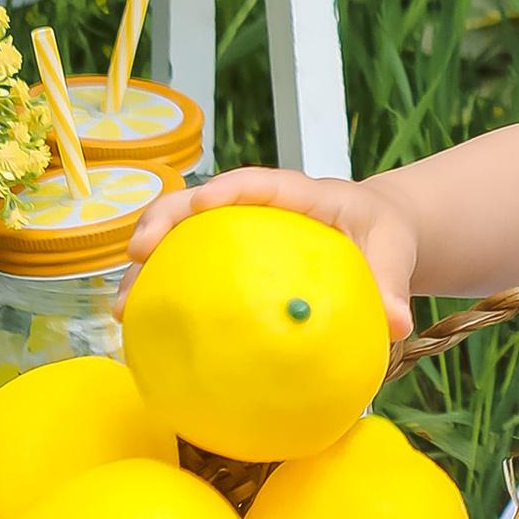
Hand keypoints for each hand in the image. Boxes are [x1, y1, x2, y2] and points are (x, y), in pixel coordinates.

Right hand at [128, 163, 419, 337]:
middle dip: (163, 221)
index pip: (260, 182)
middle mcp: (258, 209)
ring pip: (182, 240)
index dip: (228, 189)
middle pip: (199, 203)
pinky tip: (144, 336)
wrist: (378, 236)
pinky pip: (191, 275)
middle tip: (138, 253)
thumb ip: (393, 282)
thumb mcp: (395, 251)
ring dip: (147, 268)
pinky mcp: (229, 264)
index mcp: (301, 194)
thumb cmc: (384, 235)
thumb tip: (396, 323)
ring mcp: (237, 235)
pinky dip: (165, 299)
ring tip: (123, 307)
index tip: (203, 202)